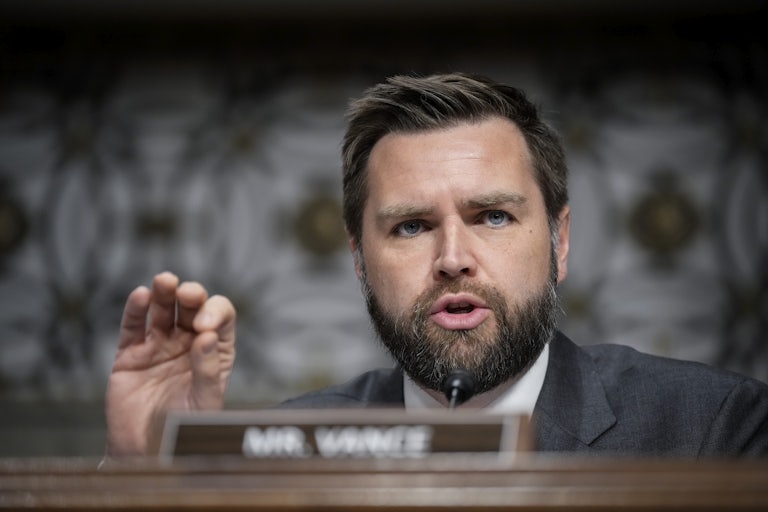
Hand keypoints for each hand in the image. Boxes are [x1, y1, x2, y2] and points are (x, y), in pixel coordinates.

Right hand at [105, 272, 235, 455]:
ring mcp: (159, 346)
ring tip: (164, 281)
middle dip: (191, 295)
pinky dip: (136, 310)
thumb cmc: (183, 431)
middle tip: (187, 294)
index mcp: (214, 351)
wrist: (145, 453)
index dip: (216, 313)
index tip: (204, 327)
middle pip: (192, 307)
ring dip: (164, 292)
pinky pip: (133, 326)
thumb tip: (207, 337)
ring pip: (162, 310)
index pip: (221, 318)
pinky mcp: (130, 354)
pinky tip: (141, 296)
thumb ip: (208, 371)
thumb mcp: (204, 403)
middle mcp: (188, 343)